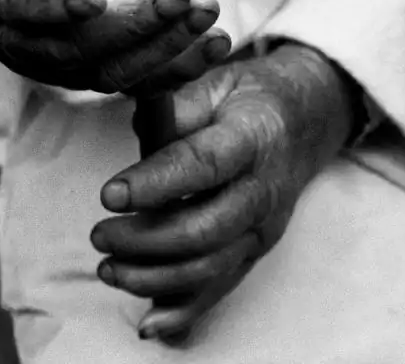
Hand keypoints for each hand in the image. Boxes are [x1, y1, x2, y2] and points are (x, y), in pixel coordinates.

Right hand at [0, 0, 230, 91]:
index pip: (22, 5)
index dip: (55, 5)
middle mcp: (26, 39)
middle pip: (78, 47)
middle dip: (133, 24)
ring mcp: (68, 61)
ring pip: (117, 70)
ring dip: (168, 45)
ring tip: (206, 11)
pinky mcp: (108, 66)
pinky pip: (146, 77)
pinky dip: (184, 65)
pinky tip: (217, 43)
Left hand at [90, 42, 359, 339]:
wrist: (304, 121)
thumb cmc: (249, 98)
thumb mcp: (216, 81)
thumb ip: (177, 106)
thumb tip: (140, 127)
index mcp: (254, 138)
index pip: (204, 165)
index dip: (156, 183)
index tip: (110, 194)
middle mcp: (264, 190)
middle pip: (206, 228)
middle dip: (145, 239)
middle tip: (100, 233)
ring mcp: (263, 227)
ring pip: (210, 267)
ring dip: (153, 277)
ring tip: (108, 267)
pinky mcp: (256, 251)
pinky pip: (221, 288)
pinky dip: (184, 311)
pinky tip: (149, 324)